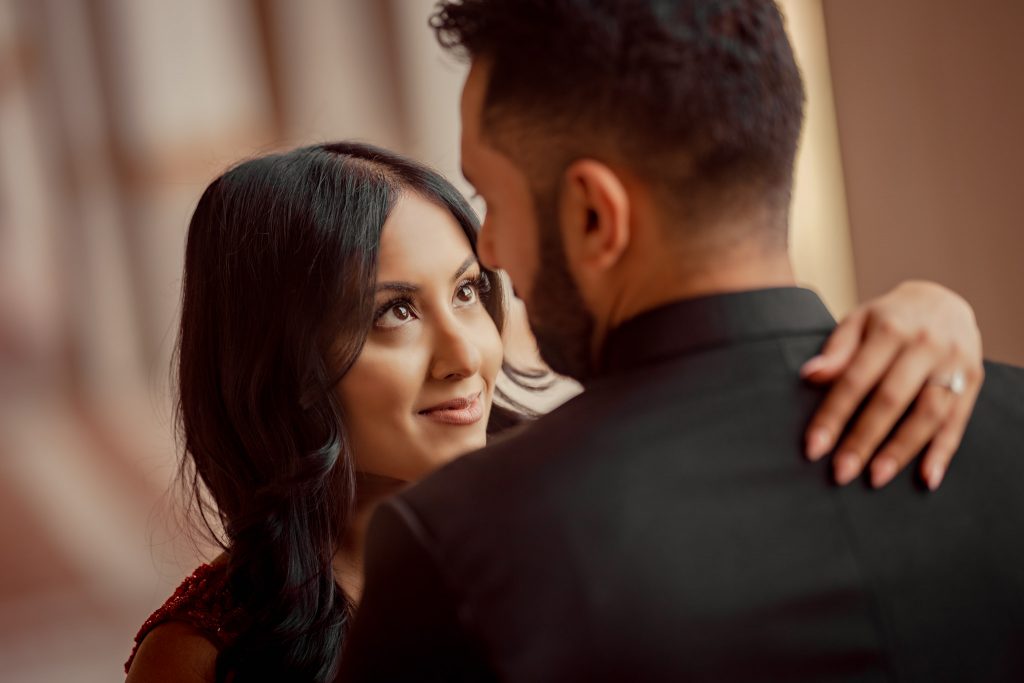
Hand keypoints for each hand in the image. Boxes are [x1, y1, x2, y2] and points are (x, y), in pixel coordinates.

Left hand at [802, 281, 982, 489]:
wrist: (943, 299)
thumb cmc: (889, 317)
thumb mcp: (858, 321)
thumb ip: (837, 350)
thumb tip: (810, 376)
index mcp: (890, 329)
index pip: (856, 379)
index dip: (834, 415)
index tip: (814, 447)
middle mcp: (925, 345)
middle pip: (891, 400)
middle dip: (863, 439)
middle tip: (841, 472)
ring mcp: (953, 363)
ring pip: (927, 414)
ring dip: (901, 450)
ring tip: (876, 477)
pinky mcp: (973, 379)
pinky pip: (958, 421)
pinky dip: (943, 452)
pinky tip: (927, 478)